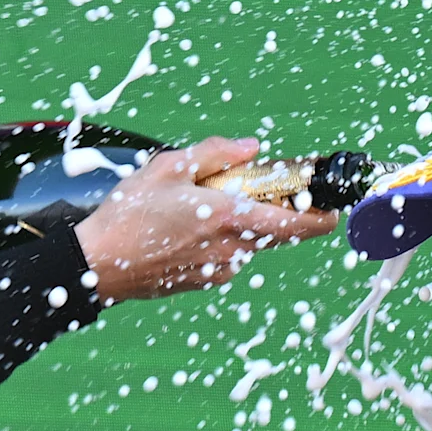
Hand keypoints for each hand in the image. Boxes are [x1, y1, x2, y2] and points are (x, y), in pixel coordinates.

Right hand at [72, 137, 338, 301]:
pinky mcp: (205, 283)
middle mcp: (232, 249)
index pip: (295, 224)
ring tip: (199, 209)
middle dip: (275, 211)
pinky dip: (219, 241)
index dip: (322, 217)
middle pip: (276, 233)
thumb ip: (215, 153)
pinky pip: (227, 257)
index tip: (334, 207)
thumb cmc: (128, 215)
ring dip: (239, 225)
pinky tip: (184, 231)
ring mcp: (220, 270)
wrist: (97, 265)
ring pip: (249, 244)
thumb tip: (251, 148)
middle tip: (253, 190)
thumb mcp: (168, 167)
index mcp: (228, 218)